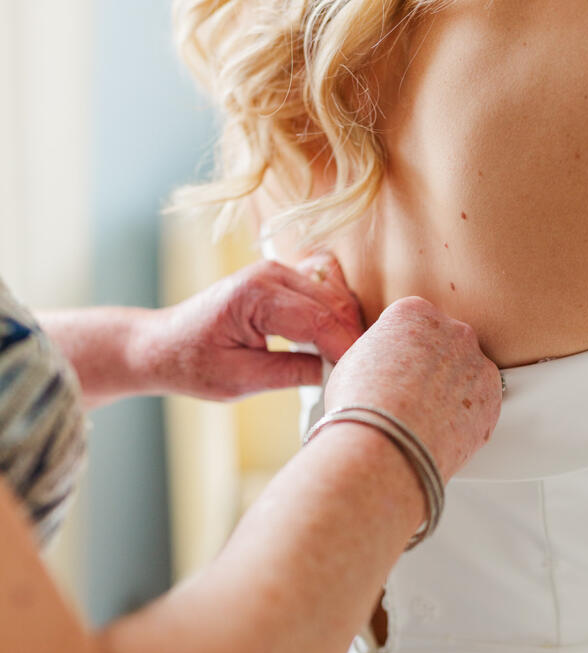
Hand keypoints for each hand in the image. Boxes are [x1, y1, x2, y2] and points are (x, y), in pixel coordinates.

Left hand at [141, 254, 363, 399]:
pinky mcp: (283, 280)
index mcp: (255, 295)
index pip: (318, 321)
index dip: (344, 350)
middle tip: (360, 377)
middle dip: (351, 340)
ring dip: (346, 330)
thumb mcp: (240, 380)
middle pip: (333, 305)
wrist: (163, 344)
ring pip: (334, 298)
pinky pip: (323, 296)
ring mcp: (278, 272)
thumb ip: (291, 374)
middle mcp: (270, 274)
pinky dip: (335, 321)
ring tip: (350, 367)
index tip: (360, 379)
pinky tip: (334, 349)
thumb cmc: (192, 363)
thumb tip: (337, 375)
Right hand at [324, 297, 501, 480]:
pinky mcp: (494, 398)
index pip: (414, 323)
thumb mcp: (354, 360)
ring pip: (467, 374)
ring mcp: (478, 364)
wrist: (384, 445)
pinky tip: (441, 430)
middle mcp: (453, 330)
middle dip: (432, 367)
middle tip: (411, 395)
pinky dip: (466, 417)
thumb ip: (380, 352)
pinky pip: (481, 404)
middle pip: (445, 344)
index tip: (396, 370)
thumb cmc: (362, 406)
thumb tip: (384, 364)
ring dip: (452, 391)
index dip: (402, 351)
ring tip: (425, 418)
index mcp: (415, 311)